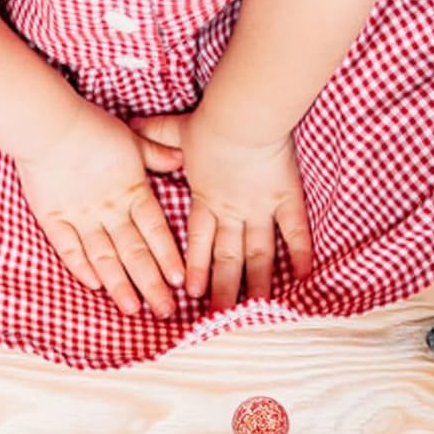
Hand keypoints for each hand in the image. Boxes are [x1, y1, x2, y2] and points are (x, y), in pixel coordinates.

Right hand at [14, 100, 186, 317]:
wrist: (48, 125)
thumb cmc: (91, 126)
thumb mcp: (130, 138)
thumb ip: (154, 153)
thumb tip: (180, 158)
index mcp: (132, 191)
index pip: (155, 231)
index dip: (168, 257)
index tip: (180, 282)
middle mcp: (109, 209)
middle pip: (135, 253)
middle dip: (151, 284)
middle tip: (165, 311)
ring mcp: (81, 217)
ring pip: (104, 258)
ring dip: (119, 285)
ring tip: (132, 309)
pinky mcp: (54, 218)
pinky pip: (69, 249)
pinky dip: (81, 268)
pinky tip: (93, 286)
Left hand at [130, 111, 312, 309]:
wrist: (243, 116)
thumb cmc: (209, 122)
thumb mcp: (176, 129)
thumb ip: (156, 133)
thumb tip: (131, 124)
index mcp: (206, 198)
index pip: (198, 241)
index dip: (195, 267)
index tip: (191, 292)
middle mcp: (232, 211)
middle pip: (227, 258)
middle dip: (224, 290)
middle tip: (220, 317)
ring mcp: (259, 207)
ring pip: (258, 253)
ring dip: (258, 282)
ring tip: (257, 310)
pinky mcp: (285, 197)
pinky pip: (294, 230)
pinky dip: (299, 253)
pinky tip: (302, 277)